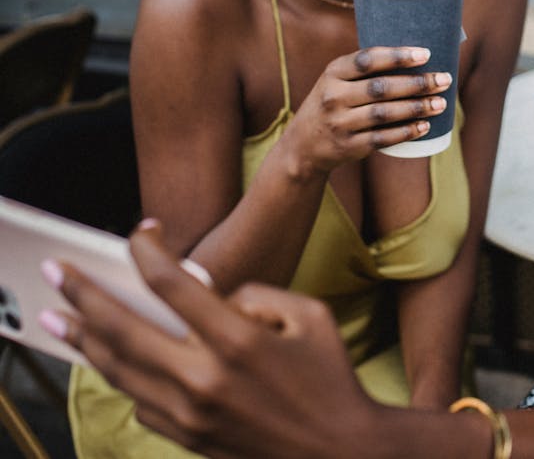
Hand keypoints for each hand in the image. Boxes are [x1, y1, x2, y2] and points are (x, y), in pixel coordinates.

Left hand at [41, 221, 383, 458]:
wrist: (339, 450)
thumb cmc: (330, 377)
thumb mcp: (310, 316)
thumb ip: (257, 294)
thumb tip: (212, 295)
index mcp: (238, 340)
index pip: (171, 283)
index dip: (148, 250)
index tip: (142, 232)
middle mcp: (204, 377)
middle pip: (124, 327)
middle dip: (84, 294)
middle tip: (59, 272)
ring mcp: (190, 412)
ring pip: (119, 369)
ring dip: (84, 339)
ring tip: (58, 318)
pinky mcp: (187, 436)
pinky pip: (139, 401)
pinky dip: (122, 376)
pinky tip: (114, 361)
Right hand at [287, 46, 451, 174]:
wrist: (303, 144)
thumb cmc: (333, 102)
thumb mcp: (336, 80)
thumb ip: (366, 69)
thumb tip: (418, 55)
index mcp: (332, 73)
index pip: (367, 60)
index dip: (397, 56)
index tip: (425, 54)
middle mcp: (333, 97)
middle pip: (381, 88)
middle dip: (417, 83)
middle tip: (444, 79)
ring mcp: (340, 123)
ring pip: (385, 113)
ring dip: (417, 107)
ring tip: (440, 103)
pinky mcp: (349, 146)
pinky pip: (383, 138)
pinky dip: (406, 131)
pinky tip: (425, 125)